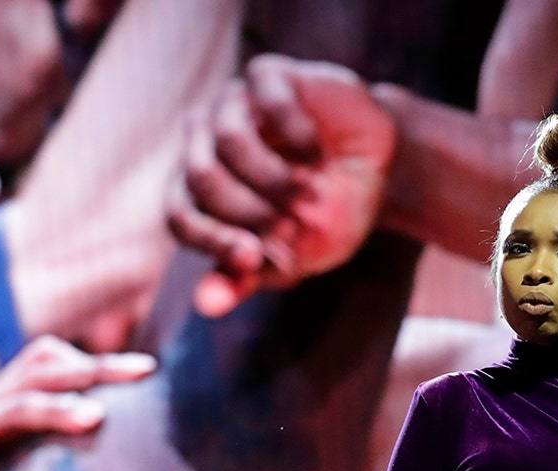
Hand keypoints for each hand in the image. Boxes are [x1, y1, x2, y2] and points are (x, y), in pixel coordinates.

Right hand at [0, 336, 154, 470]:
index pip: (31, 394)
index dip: (77, 387)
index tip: (125, 398)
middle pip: (47, 369)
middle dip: (101, 367)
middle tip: (149, 372)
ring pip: (39, 377)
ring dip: (93, 374)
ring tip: (140, 378)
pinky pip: (15, 414)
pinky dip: (57, 411)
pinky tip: (95, 418)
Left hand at [169, 54, 396, 316]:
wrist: (378, 170)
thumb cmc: (324, 215)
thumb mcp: (291, 257)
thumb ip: (246, 277)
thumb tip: (207, 307)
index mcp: (194, 191)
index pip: (179, 216)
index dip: (212, 241)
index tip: (254, 258)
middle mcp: (201, 143)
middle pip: (202, 178)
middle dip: (250, 211)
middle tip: (293, 226)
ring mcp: (231, 104)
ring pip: (230, 140)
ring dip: (275, 177)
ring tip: (308, 193)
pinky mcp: (266, 77)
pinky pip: (269, 104)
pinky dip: (298, 137)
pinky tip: (317, 154)